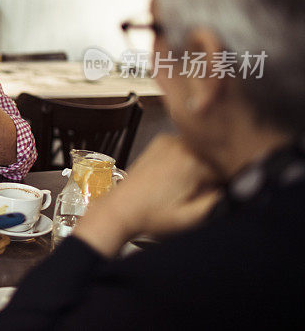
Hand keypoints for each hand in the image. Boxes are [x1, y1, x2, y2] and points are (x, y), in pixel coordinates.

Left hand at [74, 134, 222, 256]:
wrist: (120, 209)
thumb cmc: (150, 215)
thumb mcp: (191, 218)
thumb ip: (220, 201)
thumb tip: (240, 188)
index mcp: (193, 161)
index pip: (231, 166)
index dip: (229, 182)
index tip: (217, 193)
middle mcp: (181, 144)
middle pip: (217, 156)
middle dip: (215, 174)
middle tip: (198, 193)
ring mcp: (169, 141)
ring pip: (203, 151)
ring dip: (202, 166)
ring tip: (185, 187)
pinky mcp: (161, 143)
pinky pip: (187, 147)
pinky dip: (189, 159)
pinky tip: (177, 177)